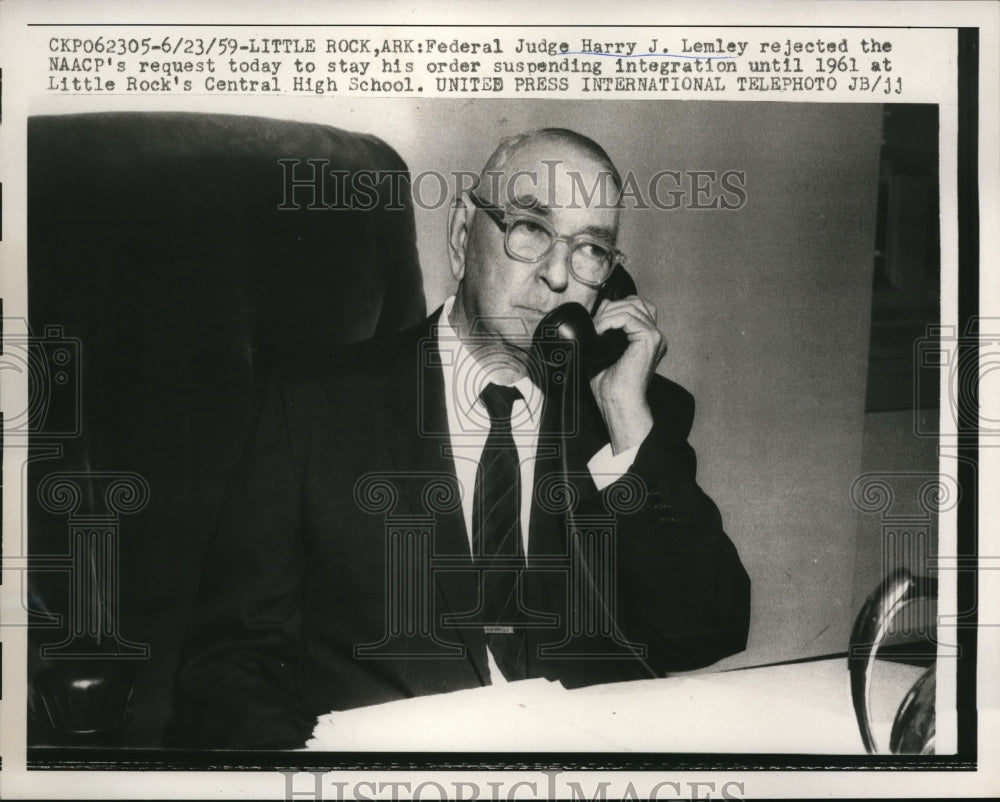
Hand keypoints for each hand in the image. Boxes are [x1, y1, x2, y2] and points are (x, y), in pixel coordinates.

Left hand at [589, 295, 666, 453]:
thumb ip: (605, 329)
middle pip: (635, 302)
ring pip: (631, 307)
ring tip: (595, 330)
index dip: (614, 307)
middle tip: (595, 325)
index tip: (596, 322)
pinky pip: (628, 317)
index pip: (635, 306)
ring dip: (607, 315)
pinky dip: (609, 321)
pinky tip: (600, 332)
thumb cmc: (609, 386)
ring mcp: (655, 336)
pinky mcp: (650, 339)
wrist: (617, 403)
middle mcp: (655, 335)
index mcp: (647, 339)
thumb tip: (598, 308)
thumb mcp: (603, 350)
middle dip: (611, 307)